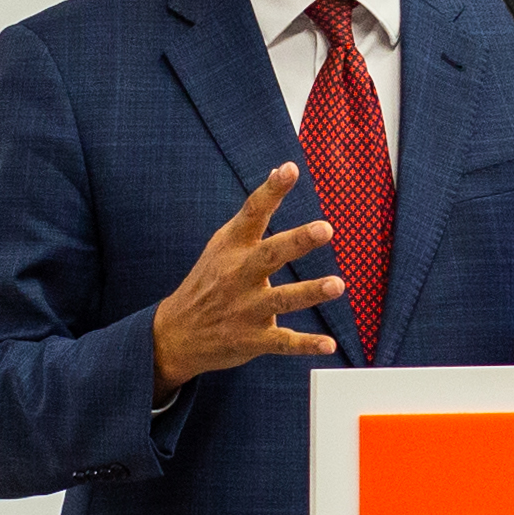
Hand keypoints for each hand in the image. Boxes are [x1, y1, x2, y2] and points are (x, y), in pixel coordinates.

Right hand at [153, 166, 344, 389]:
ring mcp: (245, 308)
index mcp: (232, 247)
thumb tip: (279, 168)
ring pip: (281, 298)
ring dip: (310, 292)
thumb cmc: (207, 282)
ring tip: (338, 285)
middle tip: (325, 228)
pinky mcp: (251, 339)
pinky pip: (282, 342)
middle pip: (270, 254)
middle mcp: (238, 274)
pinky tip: (330, 345)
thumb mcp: (221, 244)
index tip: (289, 169)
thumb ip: (254, 213)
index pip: (253, 212)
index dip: (271, 190)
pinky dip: (306, 345)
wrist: (175, 334)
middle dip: (298, 242)